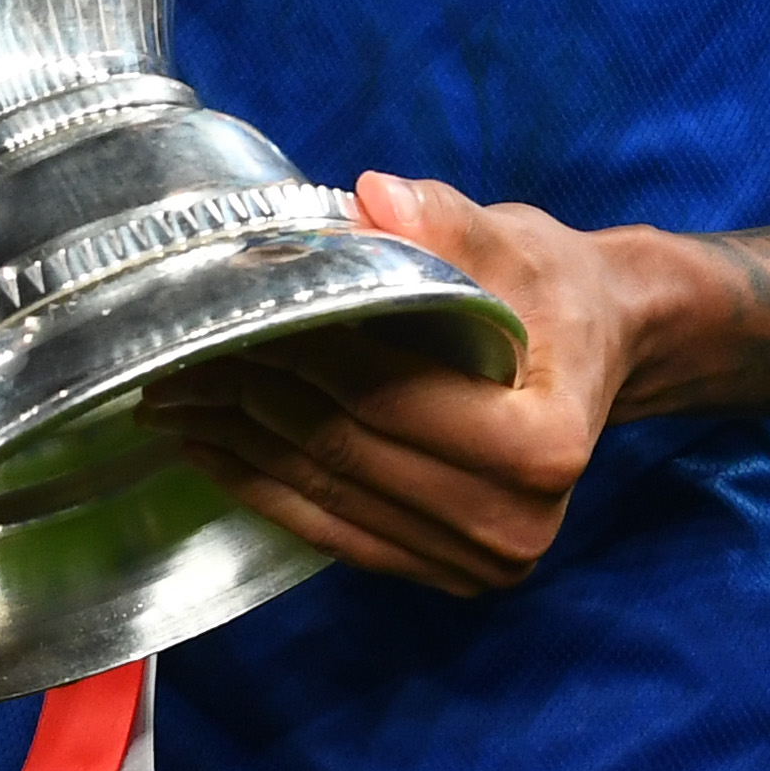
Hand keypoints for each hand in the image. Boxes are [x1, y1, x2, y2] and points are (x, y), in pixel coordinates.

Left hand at [138, 171, 650, 596]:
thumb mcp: (517, 244)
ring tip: (173, 399)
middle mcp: (516, 524)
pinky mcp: (443, 572)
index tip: (233, 312)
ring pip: (329, 497)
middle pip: (352, 451)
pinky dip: (267, 488)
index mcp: (545, 444)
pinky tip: (213, 449)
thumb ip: (448, 226)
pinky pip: (335, 533)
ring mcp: (479, 563)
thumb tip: (376, 198)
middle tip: (173, 356)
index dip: (306, 351)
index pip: (393, 397)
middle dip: (252, 397)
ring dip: (241, 447)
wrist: (597, 352)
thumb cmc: (556, 292)